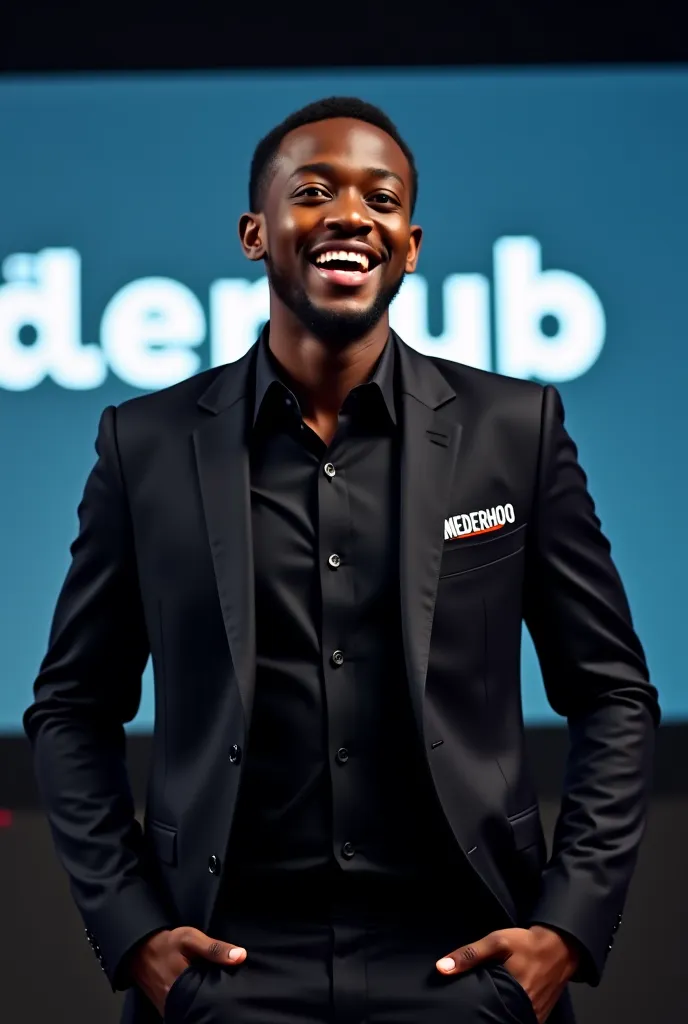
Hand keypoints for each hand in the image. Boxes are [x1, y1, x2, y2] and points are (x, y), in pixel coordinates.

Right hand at [128, 925, 247, 1016]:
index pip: (211, 998)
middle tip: (222, 987)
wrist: (139, 950)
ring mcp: (169, 1007)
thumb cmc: (166, 943)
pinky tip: (199, 992)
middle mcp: (175, 1002)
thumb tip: (240, 956)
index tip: (232, 986)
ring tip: (212, 990)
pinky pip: (183, 1008)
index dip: (223, 992)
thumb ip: (215, 948)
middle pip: (203, 1006)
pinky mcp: (166, 1007)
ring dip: (202, 1001)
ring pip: (193, 1009)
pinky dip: (192, 1002)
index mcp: (183, 986)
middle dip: (213, 998)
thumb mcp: (191, 938)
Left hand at [435, 925, 579, 1022]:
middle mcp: (525, 1009)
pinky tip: (503, 1003)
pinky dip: (512, 1012)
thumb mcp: (497, 941)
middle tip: (475, 1001)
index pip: (485, 1010)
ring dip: (498, 1011)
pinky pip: (521, 1017)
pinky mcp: (540, 1014)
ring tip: (488, 1002)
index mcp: (513, 993)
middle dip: (485, 1010)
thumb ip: (470, 955)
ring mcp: (534, 1014)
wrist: (560, 946)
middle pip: (496, 1015)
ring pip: (510, 1018)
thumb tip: (442, 968)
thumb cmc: (527, 943)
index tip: (464, 1002)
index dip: (474, 1007)